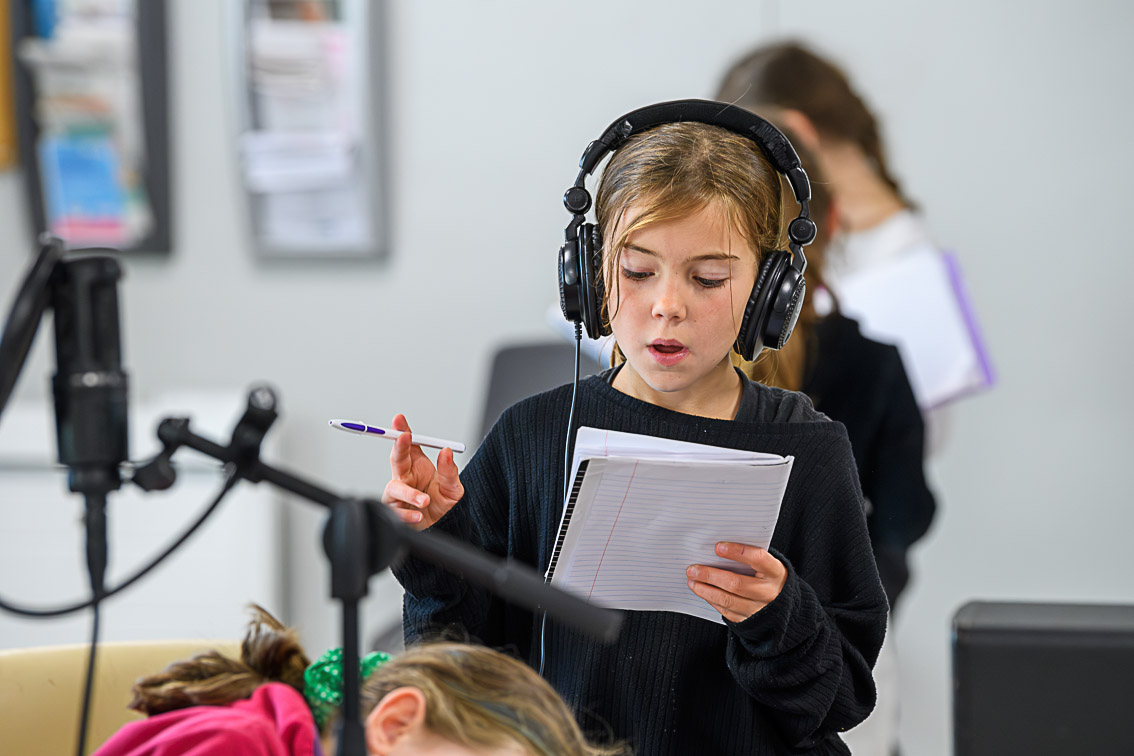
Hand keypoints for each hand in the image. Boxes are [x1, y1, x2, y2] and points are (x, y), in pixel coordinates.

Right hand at [381, 414, 463, 530]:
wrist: (447, 530)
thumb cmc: (447, 507)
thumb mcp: (454, 488)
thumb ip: (449, 471)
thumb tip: (447, 451)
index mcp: (419, 466)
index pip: (409, 445)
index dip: (402, 431)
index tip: (399, 419)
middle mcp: (406, 478)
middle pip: (397, 458)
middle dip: (398, 446)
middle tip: (404, 438)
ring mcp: (399, 496)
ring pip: (394, 487)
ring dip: (409, 493)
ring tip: (425, 500)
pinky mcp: (397, 513)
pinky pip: (394, 512)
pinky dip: (406, 514)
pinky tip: (418, 516)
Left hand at [686, 542, 786, 622]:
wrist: (786, 606)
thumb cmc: (769, 578)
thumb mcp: (768, 565)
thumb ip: (749, 558)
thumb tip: (717, 550)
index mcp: (776, 572)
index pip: (758, 559)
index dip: (738, 552)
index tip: (717, 547)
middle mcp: (769, 592)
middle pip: (736, 583)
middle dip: (710, 575)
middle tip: (693, 569)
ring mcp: (759, 609)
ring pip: (727, 600)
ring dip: (705, 590)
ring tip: (692, 580)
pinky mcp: (749, 621)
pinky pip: (726, 611)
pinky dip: (711, 600)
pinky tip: (702, 591)